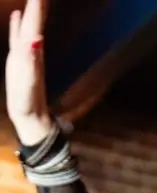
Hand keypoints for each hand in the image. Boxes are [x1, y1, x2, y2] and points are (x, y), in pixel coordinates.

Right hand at [5, 0, 50, 144]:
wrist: (30, 116)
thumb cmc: (29, 103)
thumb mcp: (30, 83)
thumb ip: (32, 62)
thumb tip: (36, 39)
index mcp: (34, 51)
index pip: (35, 21)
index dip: (37, 4)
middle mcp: (31, 48)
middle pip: (34, 17)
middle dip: (36, 1)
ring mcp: (24, 52)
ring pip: (27, 23)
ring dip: (30, 7)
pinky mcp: (17, 58)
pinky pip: (17, 35)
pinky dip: (17, 23)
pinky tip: (17, 14)